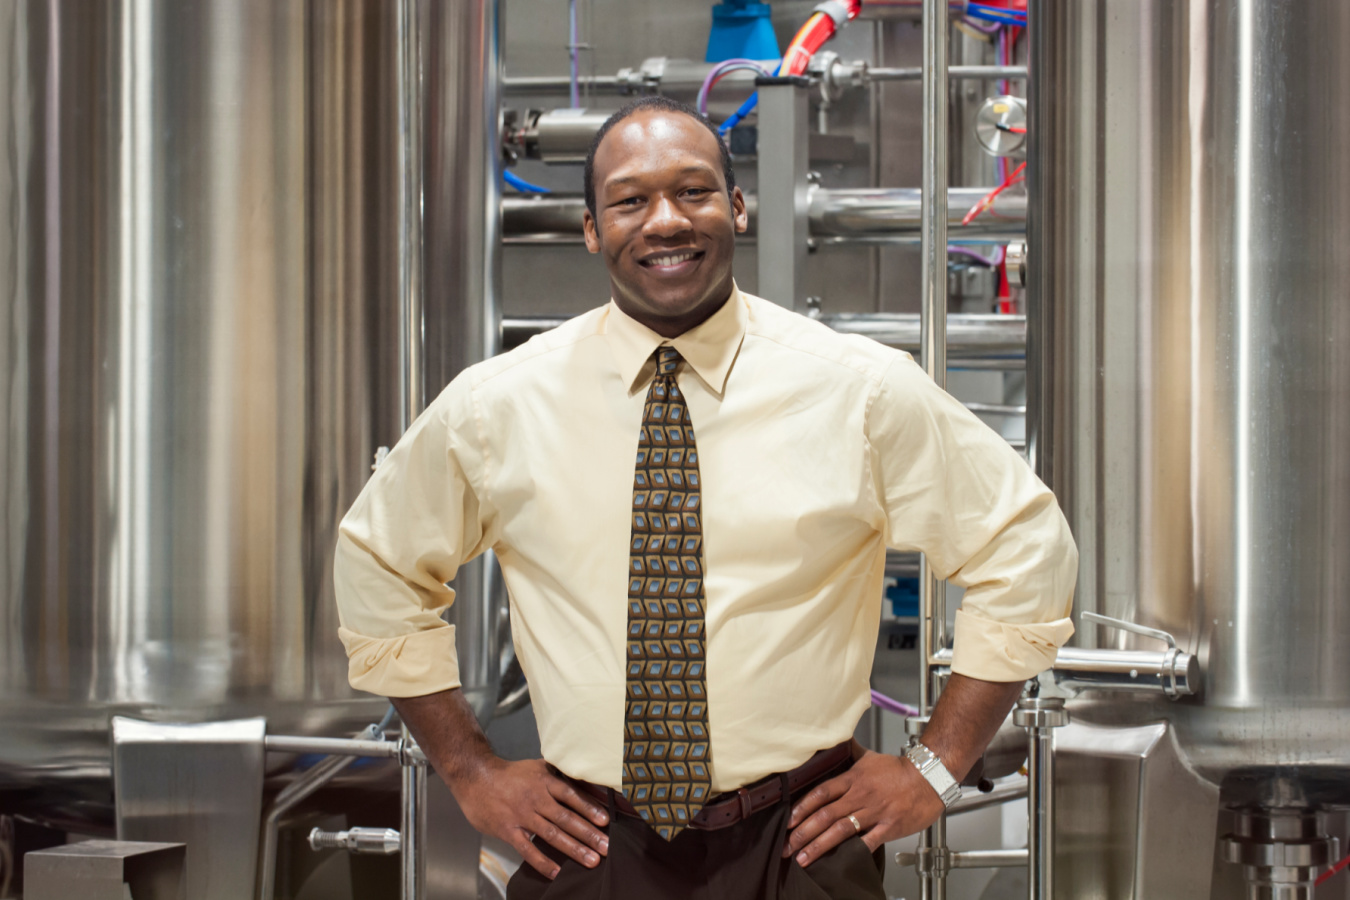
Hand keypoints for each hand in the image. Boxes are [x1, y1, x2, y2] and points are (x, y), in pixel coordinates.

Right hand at [451, 757, 609, 879]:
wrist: (475, 777)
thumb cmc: (511, 774)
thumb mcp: (538, 766)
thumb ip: (561, 775)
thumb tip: (588, 782)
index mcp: (545, 781)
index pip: (571, 795)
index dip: (589, 808)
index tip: (605, 820)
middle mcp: (536, 799)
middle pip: (566, 818)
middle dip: (588, 833)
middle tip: (606, 847)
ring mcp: (522, 816)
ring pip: (552, 834)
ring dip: (573, 848)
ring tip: (591, 860)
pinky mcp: (508, 831)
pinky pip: (527, 849)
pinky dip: (541, 861)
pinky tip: (555, 872)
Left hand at [783, 749, 944, 867]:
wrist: (930, 777)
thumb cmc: (900, 770)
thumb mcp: (870, 757)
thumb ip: (850, 751)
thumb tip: (835, 739)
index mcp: (853, 779)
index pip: (821, 793)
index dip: (802, 808)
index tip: (789, 821)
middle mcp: (860, 796)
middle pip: (826, 815)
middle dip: (803, 832)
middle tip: (787, 846)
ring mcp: (874, 813)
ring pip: (841, 830)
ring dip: (819, 845)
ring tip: (803, 857)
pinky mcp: (888, 827)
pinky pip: (867, 841)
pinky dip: (853, 851)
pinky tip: (839, 862)